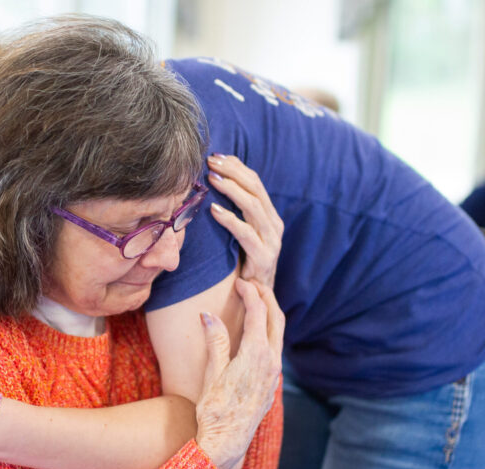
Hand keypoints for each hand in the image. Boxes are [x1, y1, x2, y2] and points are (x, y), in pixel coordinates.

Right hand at [195, 278, 283, 468]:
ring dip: (271, 314)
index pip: (257, 312)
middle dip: (267, 297)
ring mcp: (274, 374)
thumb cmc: (215, 410)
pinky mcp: (271, 384)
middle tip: (254, 283)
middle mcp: (271, 362)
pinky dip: (270, 332)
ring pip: (279, 334)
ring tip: (258, 302)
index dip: (249, 293)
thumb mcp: (211, 373)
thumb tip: (208, 314)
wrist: (226, 443)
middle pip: (276, 319)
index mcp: (256, 355)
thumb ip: (215, 341)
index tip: (239, 283)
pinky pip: (276, 349)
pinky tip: (257, 333)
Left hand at [207, 154, 283, 287]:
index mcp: (269, 215)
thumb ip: (233, 212)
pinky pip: (245, 234)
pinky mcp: (264, 257)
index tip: (216, 156)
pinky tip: (214, 210)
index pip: (255, 182)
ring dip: (231, 189)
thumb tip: (211, 184)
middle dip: (232, 171)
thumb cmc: (241, 262)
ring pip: (253, 206)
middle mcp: (274, 224)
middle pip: (255, 189)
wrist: (255, 296)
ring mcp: (271, 241)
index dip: (236, 166)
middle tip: (210, 162)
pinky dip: (229, 220)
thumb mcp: (240, 232)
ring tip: (212, 179)